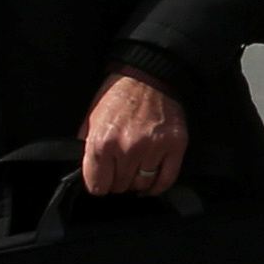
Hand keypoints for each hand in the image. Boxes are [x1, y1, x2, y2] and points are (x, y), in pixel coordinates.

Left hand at [78, 70, 190, 198]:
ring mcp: (153, 148)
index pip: (97, 186)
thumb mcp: (91, 120)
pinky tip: (151, 183)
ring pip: (142, 184)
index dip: (98, 185)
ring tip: (135, 171)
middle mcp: (127, 148)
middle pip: (120, 186)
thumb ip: (88, 149)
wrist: (147, 77)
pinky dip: (158, 186)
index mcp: (102, 142)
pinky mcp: (174, 146)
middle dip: (117, 181)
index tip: (102, 179)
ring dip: (137, 182)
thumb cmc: (118, 97)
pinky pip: (166, 179)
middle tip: (119, 170)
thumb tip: (90, 172)